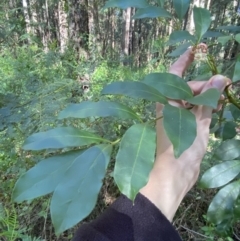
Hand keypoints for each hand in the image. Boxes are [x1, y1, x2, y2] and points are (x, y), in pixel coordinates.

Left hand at [140, 45, 229, 220]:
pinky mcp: (183, 127)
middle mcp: (169, 106)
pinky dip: (204, 108)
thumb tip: (220, 77)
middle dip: (205, 85)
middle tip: (224, 84)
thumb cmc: (182, 146)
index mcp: (166, 101)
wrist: (176, 173)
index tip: (196, 48)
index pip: (174, 74)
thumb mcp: (198, 120)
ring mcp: (176, 117)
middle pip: (188, 88)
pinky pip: (194, 111)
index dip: (184, 60)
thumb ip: (208, 98)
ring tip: (222, 96)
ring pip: (193, 99)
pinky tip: (216, 108)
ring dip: (207, 97)